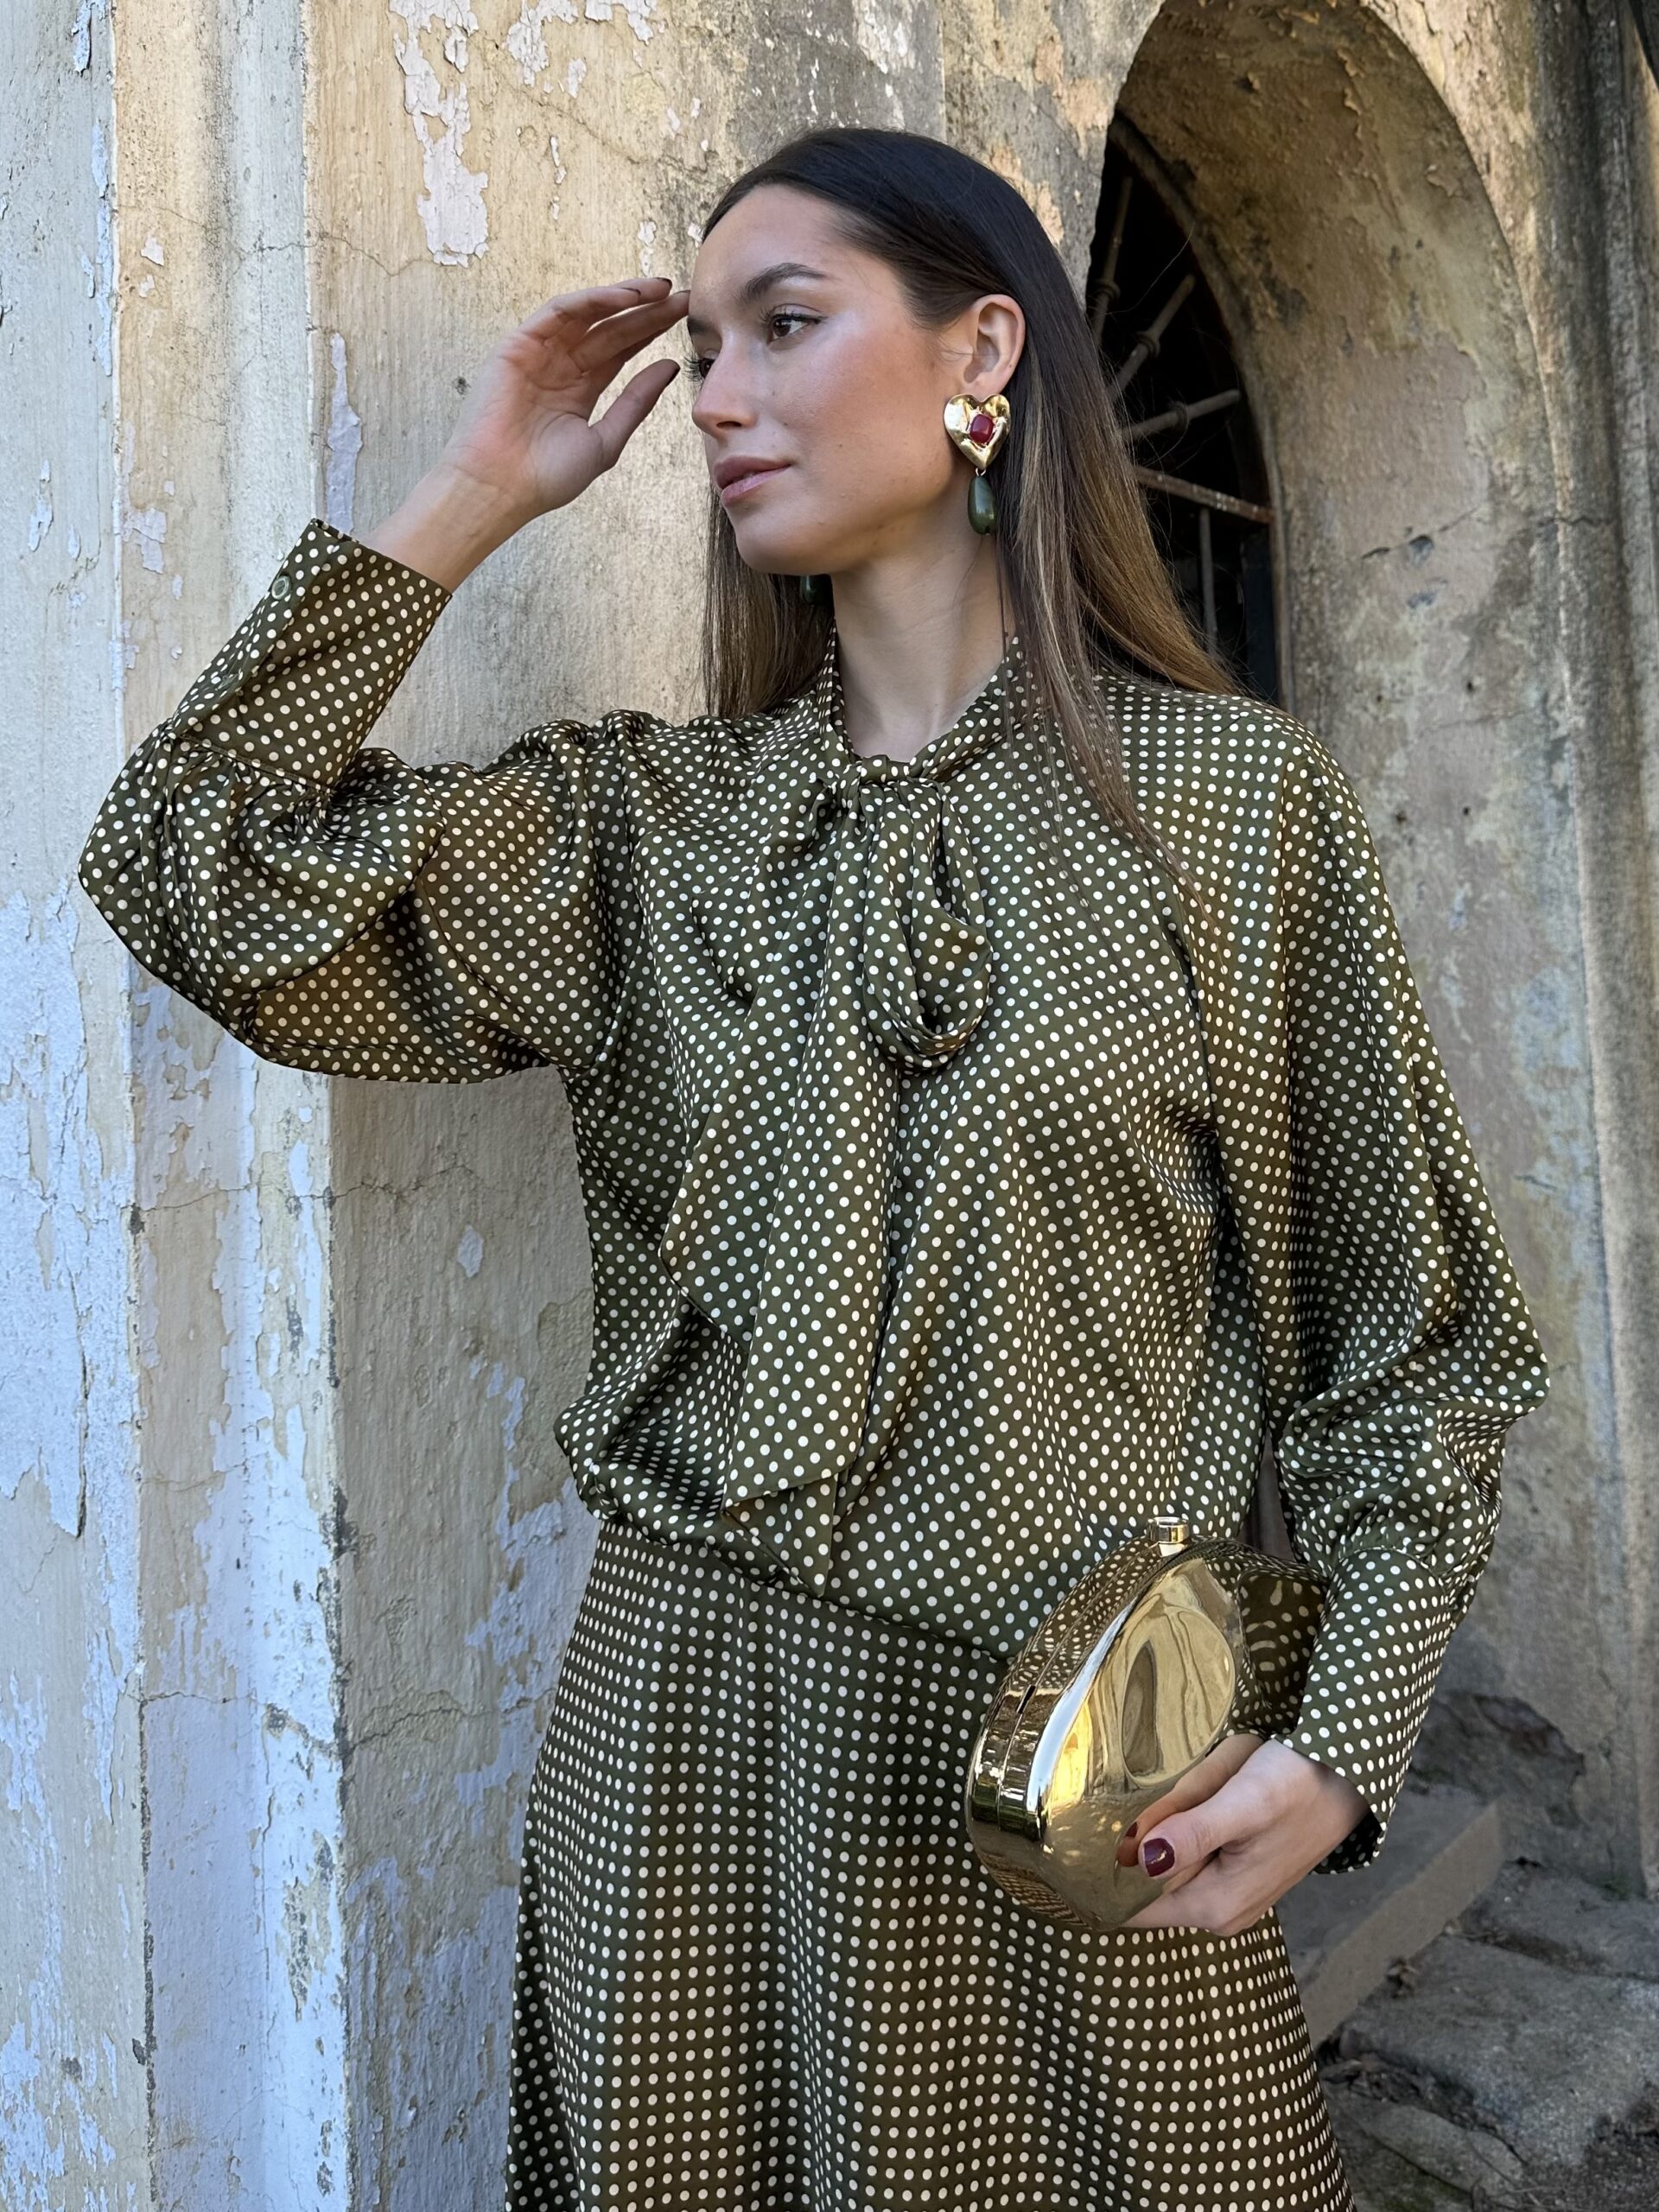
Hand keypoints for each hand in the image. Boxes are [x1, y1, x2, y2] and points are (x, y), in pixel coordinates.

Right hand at [434, 275, 689, 528]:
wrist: (501, 488)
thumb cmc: (547, 477)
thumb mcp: (605, 440)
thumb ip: (636, 403)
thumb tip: (669, 367)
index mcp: (580, 389)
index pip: (622, 350)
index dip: (652, 330)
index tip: (685, 315)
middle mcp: (561, 366)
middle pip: (611, 329)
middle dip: (646, 310)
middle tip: (683, 296)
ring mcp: (539, 353)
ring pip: (587, 314)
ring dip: (623, 297)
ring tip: (659, 288)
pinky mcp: (519, 344)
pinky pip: (559, 312)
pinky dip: (591, 301)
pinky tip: (624, 297)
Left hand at [1116, 1731, 1370, 1935]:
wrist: (1349, 1773)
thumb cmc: (1297, 1783)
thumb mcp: (1243, 1801)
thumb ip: (1192, 1832)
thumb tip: (1140, 1860)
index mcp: (1214, 1906)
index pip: (1130, 1908)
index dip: (1102, 1873)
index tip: (1086, 1834)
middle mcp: (1218, 1912)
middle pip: (1144, 1880)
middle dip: (1138, 1838)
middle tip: (1161, 1793)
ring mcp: (1228, 1895)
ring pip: (1165, 1862)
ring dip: (1164, 1825)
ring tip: (1196, 1790)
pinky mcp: (1236, 1872)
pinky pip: (1186, 1853)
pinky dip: (1181, 1825)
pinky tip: (1204, 1795)